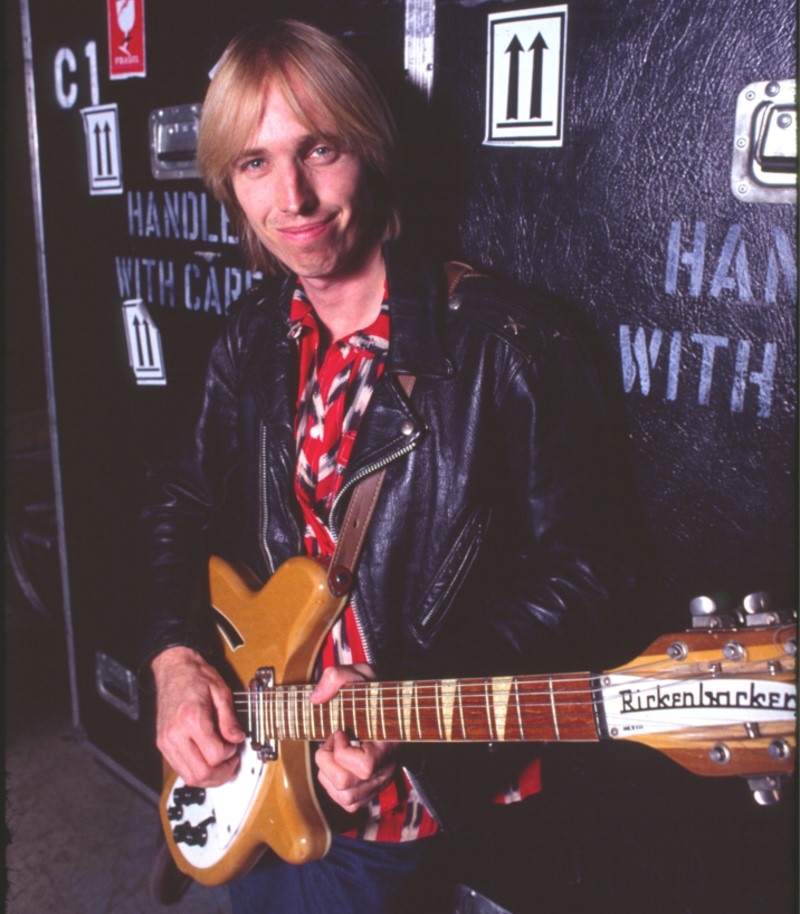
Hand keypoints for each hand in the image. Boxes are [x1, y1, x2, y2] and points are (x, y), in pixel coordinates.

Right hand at [151, 646, 244, 787]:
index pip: (215, 754)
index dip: (230, 754)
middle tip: (233, 763)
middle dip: (222, 773)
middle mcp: (175, 734)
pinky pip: (180, 769)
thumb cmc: (195, 676)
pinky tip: (208, 761)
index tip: (235, 745)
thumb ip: (229, 719)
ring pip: (189, 777)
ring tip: (223, 765)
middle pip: (201, 772)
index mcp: (191, 718)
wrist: (173, 669)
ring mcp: (166, 742)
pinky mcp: (162, 745)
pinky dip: (197, 771)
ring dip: (210, 777)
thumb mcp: (220, 691)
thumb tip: (237, 739)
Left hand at [311, 664, 398, 812]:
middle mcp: (386, 767)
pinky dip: (333, 787)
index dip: (343, 752)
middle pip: (348, 786)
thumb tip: (316, 699)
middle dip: (328, 761)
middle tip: (332, 740)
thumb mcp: (360, 674)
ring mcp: (379, 781)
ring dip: (328, 774)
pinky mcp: (370, 789)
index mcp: (387, 742)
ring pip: (346, 797)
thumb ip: (338, 677)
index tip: (340, 730)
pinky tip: (335, 765)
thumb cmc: (374, 691)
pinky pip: (348, 803)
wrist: (388, 702)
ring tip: (333, 752)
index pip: (365, 765)